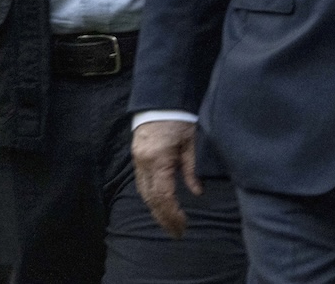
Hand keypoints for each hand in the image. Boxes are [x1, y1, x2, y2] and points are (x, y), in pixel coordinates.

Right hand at [131, 120, 202, 238]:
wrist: (161, 101)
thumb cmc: (180, 119)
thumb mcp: (192, 143)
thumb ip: (192, 169)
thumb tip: (197, 192)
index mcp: (159, 159)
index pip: (163, 195)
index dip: (172, 213)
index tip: (182, 225)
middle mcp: (144, 163)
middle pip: (151, 199)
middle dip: (164, 217)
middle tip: (177, 232)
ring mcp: (138, 162)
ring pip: (144, 194)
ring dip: (156, 210)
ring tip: (169, 223)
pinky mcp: (137, 159)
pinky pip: (142, 184)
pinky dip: (151, 198)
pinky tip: (160, 206)